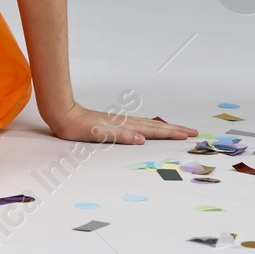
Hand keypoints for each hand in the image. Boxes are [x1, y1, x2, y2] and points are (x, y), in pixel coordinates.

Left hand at [44, 102, 197, 144]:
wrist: (61, 114)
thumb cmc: (77, 126)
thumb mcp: (98, 134)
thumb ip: (120, 136)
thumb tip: (142, 138)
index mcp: (124, 126)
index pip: (153, 131)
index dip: (171, 133)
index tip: (188, 134)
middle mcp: (124, 123)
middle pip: (155, 126)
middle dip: (174, 129)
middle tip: (193, 132)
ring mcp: (119, 122)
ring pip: (148, 124)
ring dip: (164, 127)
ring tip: (178, 129)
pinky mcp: (113, 123)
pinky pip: (138, 124)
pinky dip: (150, 126)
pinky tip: (149, 128)